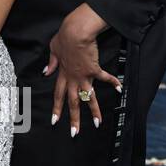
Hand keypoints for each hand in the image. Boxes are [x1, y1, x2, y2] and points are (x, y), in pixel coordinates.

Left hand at [44, 2, 119, 134]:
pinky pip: (105, 78)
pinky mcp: (94, 70)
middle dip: (74, 119)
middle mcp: (73, 78)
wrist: (76, 32)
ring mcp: (84, 76)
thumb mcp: (53, 49)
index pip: (58, 95)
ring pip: (88, 97)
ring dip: (94, 111)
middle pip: (72, 102)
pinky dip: (113, 82)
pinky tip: (120, 88)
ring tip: (97, 123)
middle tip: (74, 133)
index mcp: (62, 74)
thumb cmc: (64, 37)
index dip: (57, 109)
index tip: (55, 121)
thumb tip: (46, 71)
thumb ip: (51, 62)